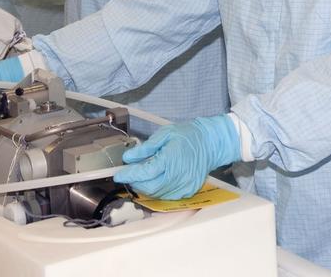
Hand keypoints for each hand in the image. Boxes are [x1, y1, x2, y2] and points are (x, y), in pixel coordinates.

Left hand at [113, 115, 240, 199]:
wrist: (212, 143)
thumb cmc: (189, 135)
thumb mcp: (165, 134)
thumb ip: (146, 147)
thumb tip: (129, 157)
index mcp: (171, 159)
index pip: (145, 173)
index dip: (129, 175)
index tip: (118, 175)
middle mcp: (178, 176)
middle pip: (149, 188)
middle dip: (135, 183)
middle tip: (129, 175)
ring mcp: (184, 186)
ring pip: (157, 194)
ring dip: (146, 188)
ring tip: (142, 177)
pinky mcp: (188, 191)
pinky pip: (168, 196)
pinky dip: (158, 190)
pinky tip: (157, 180)